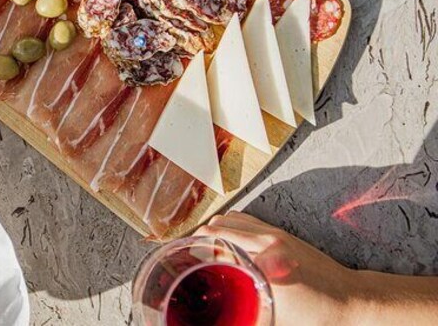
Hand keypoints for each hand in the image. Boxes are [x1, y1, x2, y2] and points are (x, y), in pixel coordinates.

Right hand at [196, 212, 355, 325]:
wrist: (352, 301)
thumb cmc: (318, 314)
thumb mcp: (277, 318)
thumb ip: (246, 314)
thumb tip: (228, 317)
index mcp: (265, 262)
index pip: (217, 246)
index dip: (195, 251)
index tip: (182, 258)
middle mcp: (269, 242)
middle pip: (219, 228)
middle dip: (199, 238)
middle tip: (188, 254)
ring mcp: (276, 234)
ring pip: (232, 219)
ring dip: (214, 228)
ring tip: (203, 245)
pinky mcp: (283, 233)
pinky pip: (247, 219)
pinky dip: (231, 223)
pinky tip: (226, 236)